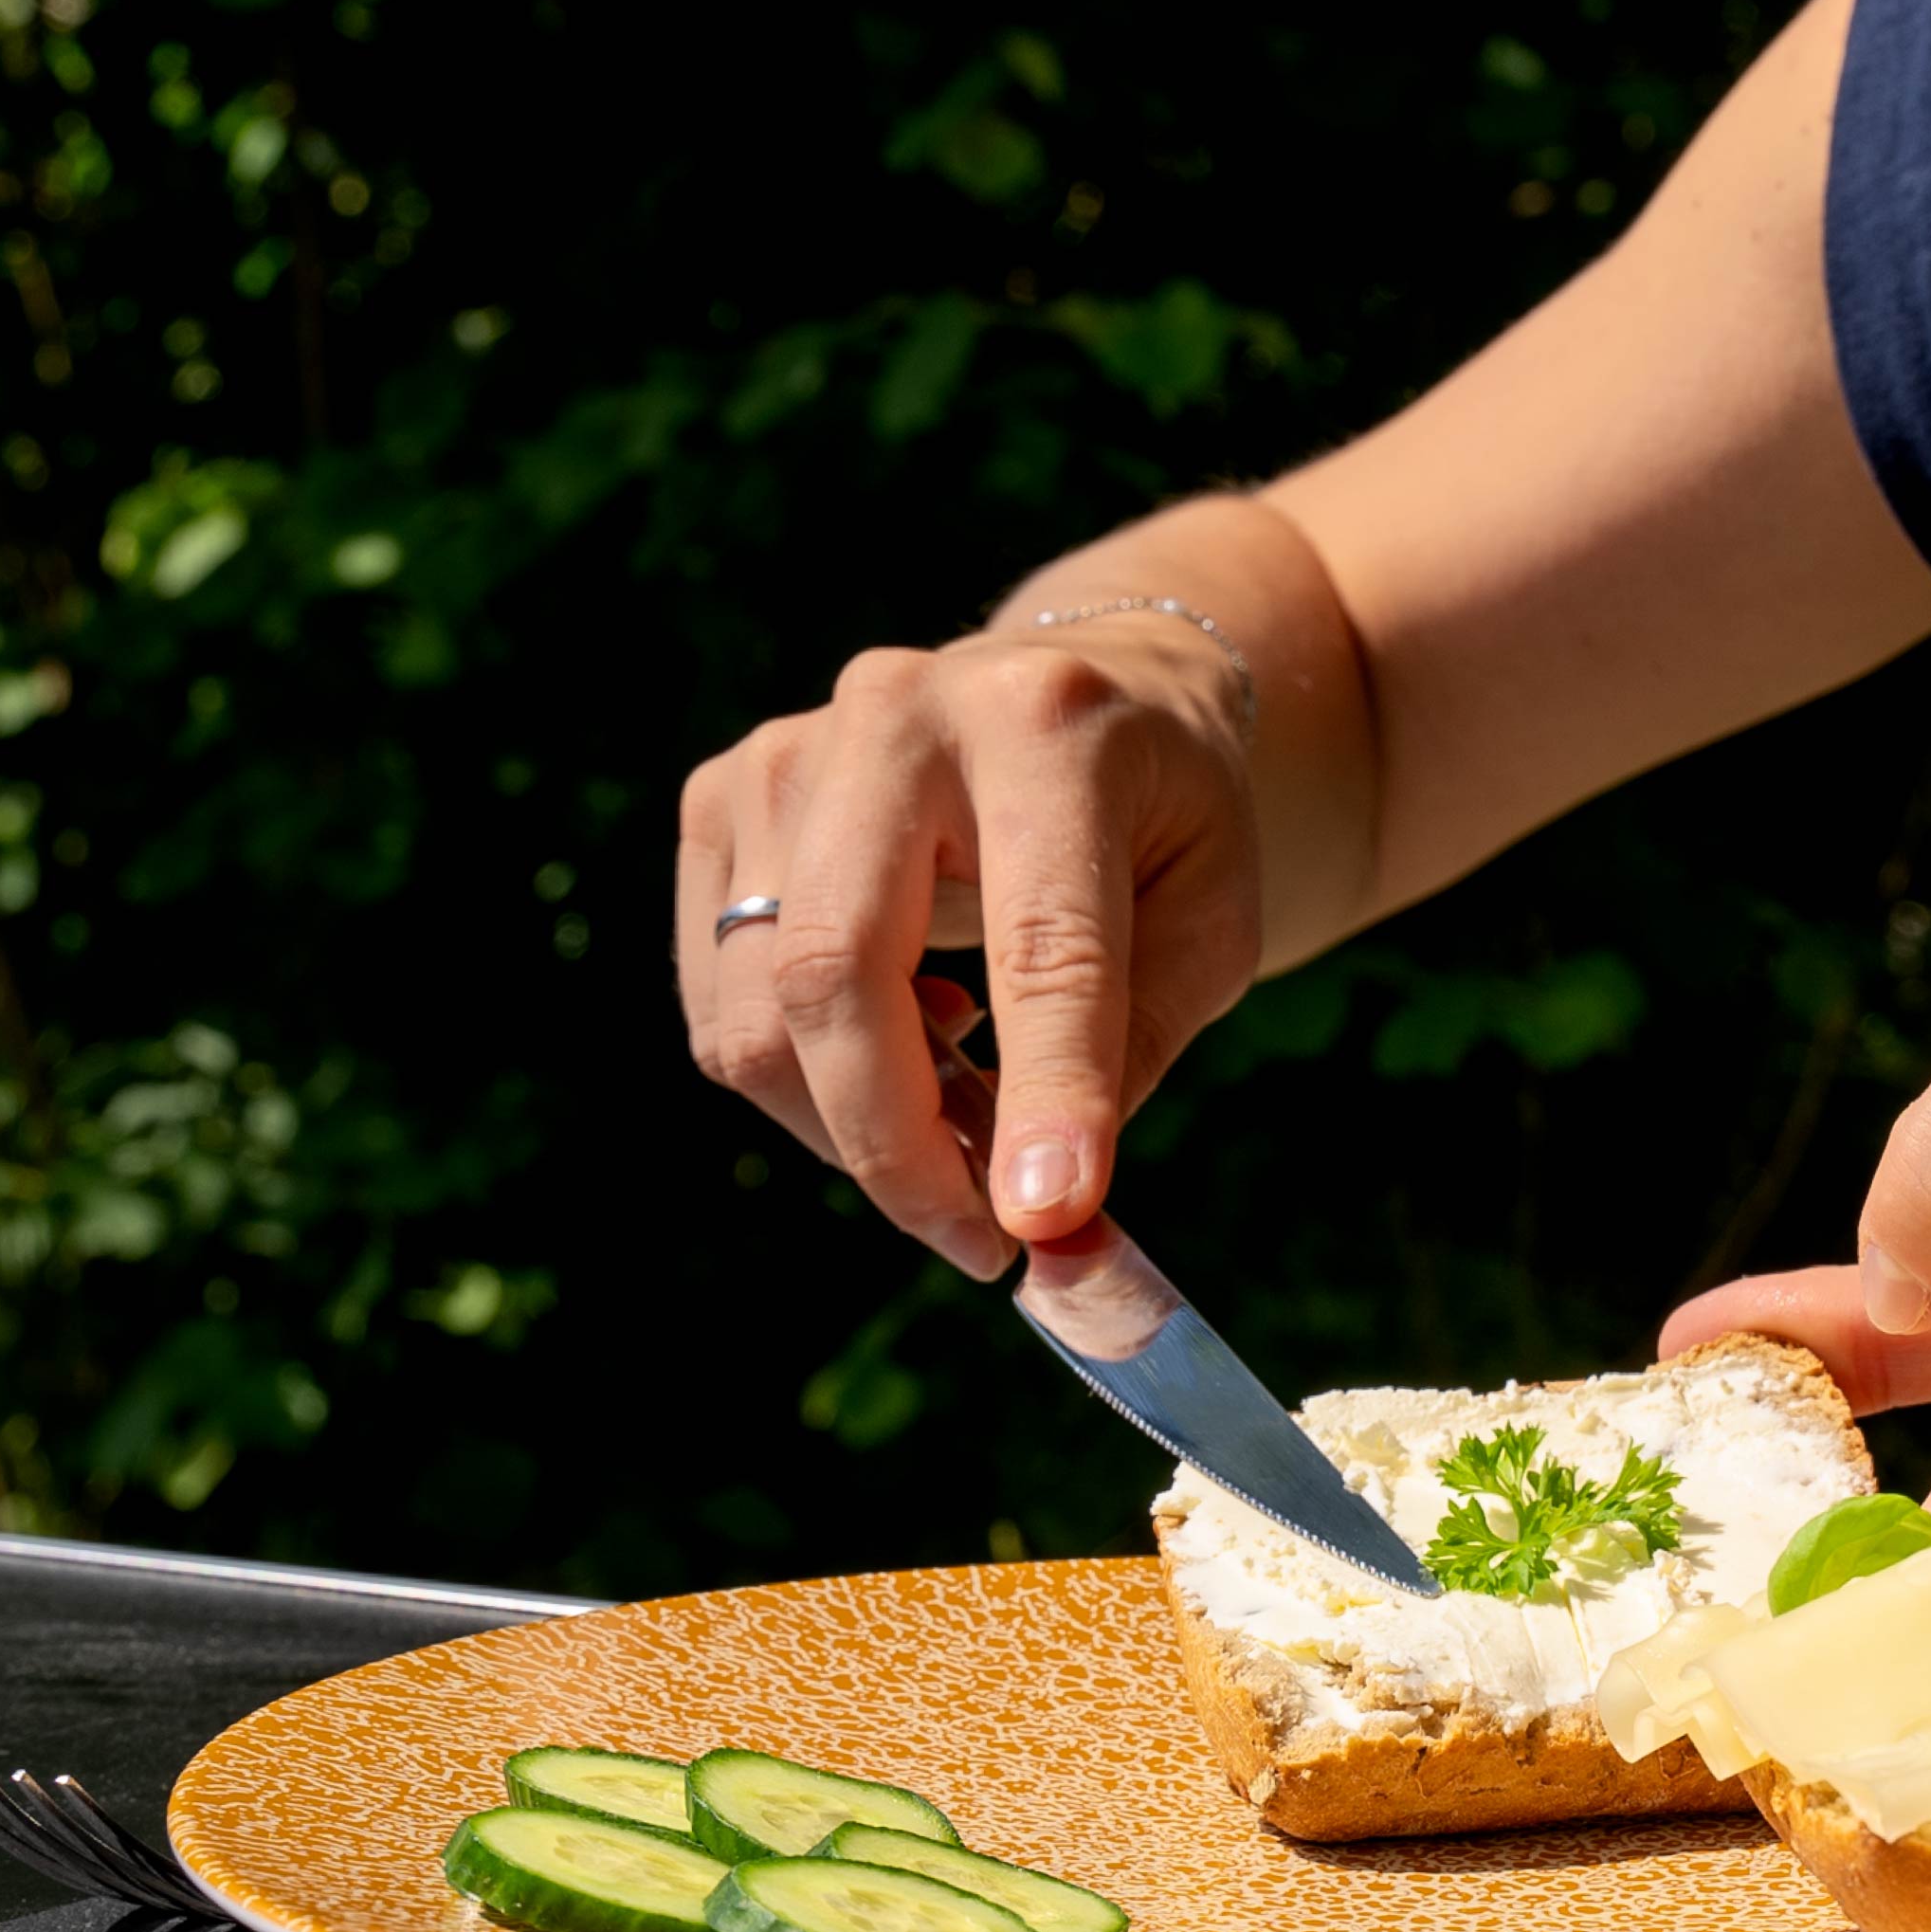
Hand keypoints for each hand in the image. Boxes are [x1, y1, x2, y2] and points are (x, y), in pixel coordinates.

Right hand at [676, 588, 1264, 1277]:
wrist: (1090, 691)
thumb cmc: (1163, 824)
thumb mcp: (1211, 923)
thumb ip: (1129, 1055)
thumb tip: (1039, 1212)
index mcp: (1049, 729)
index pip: (1039, 944)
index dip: (1043, 1093)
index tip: (1044, 1225)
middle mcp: (896, 714)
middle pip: (834, 970)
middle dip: (895, 1146)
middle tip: (977, 1240)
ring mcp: (785, 750)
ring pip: (758, 1012)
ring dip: (851, 1128)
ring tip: (958, 1129)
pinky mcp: (719, 799)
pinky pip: (723, 1008)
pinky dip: (807, 1078)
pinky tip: (906, 1039)